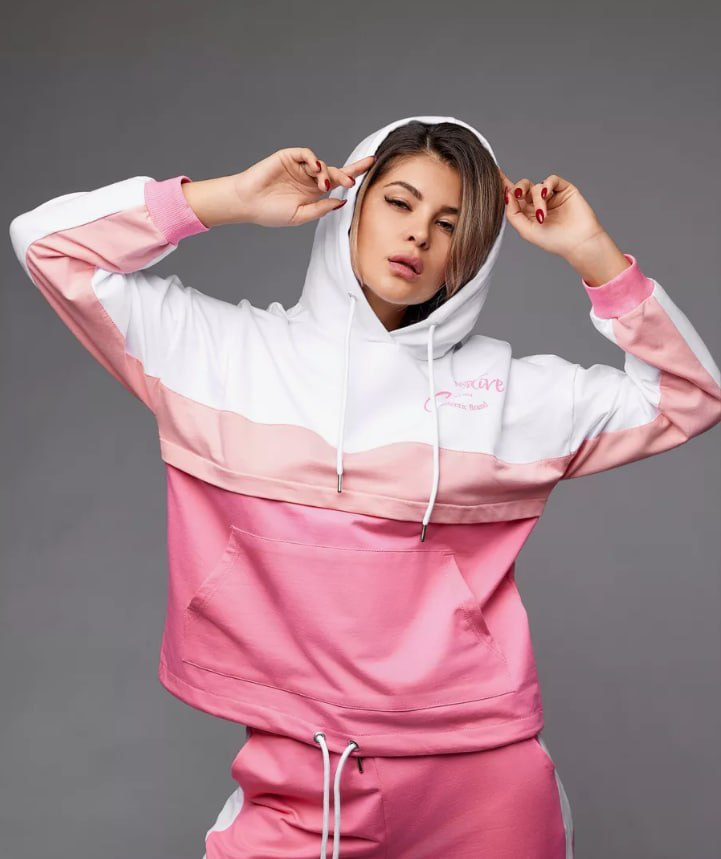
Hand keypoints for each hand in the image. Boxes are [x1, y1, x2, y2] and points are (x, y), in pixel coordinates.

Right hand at [233, 148, 375, 227]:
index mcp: (314, 193)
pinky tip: (315, 169)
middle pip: (335, 171)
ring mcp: (299, 167)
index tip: (372, 164)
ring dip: (328, 173)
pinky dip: (314, 159)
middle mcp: (309, 179)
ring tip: (324, 184)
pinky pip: (307, 154)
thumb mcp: (300, 216)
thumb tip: (342, 201)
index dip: (355, 172)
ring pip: (322, 164)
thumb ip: (321, 209)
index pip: (338, 181)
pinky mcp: (288, 157)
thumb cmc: (271, 212)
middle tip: (350, 182)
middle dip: (346, 175)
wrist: (247, 203)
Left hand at [499, 168, 606, 260]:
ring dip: (536, 199)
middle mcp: (537, 203)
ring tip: (543, 215)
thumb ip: (513, 214)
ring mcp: (551, 195)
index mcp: (526, 213)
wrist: (578, 241)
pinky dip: (546, 186)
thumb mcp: (526, 230)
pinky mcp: (563, 189)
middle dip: (518, 189)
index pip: (513, 197)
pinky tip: (546, 195)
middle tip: (518, 195)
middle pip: (522, 187)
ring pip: (536, 186)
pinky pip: (551, 180)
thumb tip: (506, 195)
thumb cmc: (553, 240)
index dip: (503, 186)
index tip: (492, 174)